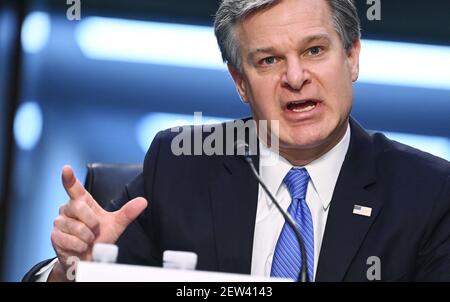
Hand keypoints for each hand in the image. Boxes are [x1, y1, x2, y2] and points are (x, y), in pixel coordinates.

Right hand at [48, 165, 146, 280]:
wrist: (89, 258)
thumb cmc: (99, 238)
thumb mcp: (116, 224)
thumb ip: (128, 212)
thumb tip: (143, 201)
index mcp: (82, 202)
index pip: (74, 187)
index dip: (69, 178)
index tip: (66, 168)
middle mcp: (68, 208)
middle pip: (79, 208)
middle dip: (92, 223)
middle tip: (95, 230)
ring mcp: (59, 222)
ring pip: (77, 227)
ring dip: (88, 237)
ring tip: (87, 240)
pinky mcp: (55, 236)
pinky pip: (71, 240)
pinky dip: (80, 246)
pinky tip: (81, 247)